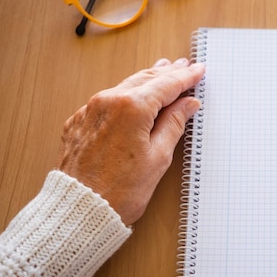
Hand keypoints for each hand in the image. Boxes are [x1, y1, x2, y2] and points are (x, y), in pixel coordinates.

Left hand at [57, 58, 204, 224]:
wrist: (79, 210)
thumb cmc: (121, 191)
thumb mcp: (158, 157)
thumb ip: (173, 124)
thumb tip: (187, 104)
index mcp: (132, 107)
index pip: (166, 85)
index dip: (186, 77)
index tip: (198, 70)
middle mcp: (107, 101)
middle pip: (145, 80)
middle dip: (166, 73)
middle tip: (183, 66)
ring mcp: (89, 111)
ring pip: (124, 87)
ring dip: (146, 81)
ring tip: (161, 71)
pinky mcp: (78, 122)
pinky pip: (107, 101)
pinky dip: (125, 96)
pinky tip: (133, 97)